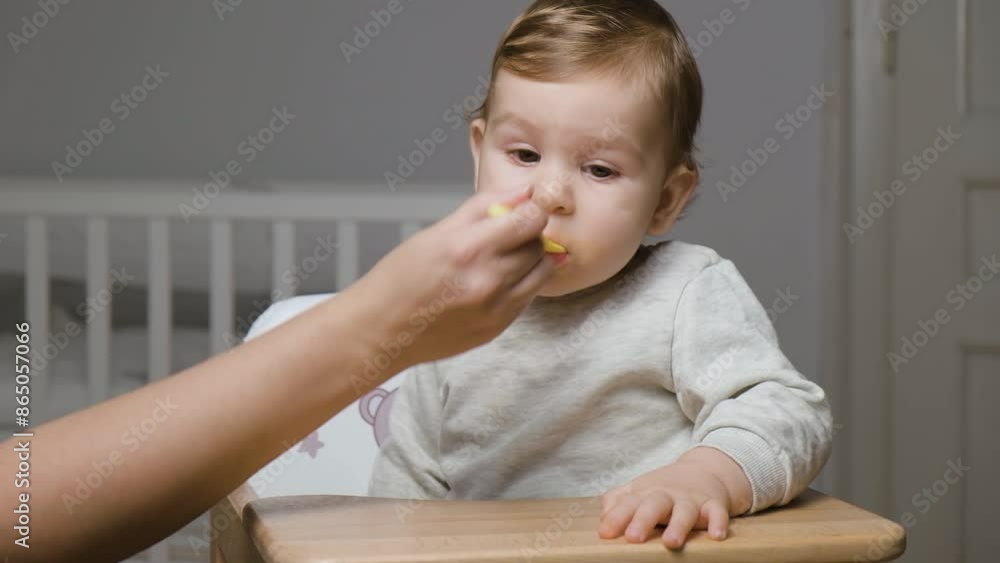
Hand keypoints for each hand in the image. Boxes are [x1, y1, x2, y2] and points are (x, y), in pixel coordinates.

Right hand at [347, 186, 555, 368]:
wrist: (381, 331)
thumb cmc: (400, 279)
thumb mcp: (436, 232)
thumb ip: (484, 208)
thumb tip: (523, 192)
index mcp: (468, 249)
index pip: (530, 219)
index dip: (530, 210)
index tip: (520, 211)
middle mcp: (487, 280)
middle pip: (538, 244)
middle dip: (528, 233)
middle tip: (505, 234)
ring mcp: (495, 308)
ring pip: (541, 271)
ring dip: (530, 259)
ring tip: (501, 258)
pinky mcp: (498, 327)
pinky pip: (529, 296)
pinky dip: (521, 283)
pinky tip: (494, 281)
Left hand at [598, 447, 751, 548]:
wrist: (705, 470)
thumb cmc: (664, 489)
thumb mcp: (638, 490)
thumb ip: (617, 502)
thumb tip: (602, 521)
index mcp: (644, 494)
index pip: (627, 504)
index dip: (615, 518)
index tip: (605, 534)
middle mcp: (666, 496)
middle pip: (653, 505)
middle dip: (643, 520)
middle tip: (633, 537)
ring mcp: (690, 500)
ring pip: (684, 511)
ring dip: (678, 526)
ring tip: (671, 542)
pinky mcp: (713, 505)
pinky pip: (717, 513)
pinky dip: (718, 523)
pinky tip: (717, 535)